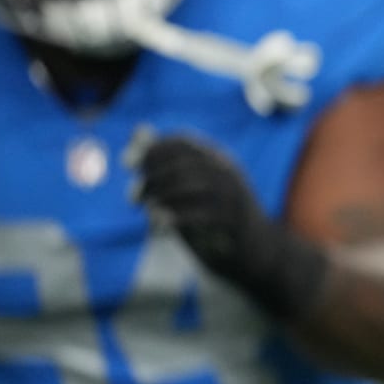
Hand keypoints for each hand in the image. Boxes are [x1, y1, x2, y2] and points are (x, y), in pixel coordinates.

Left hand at [130, 132, 278, 281]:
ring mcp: (234, 196)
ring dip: (162, 196)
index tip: (126, 163)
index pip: (183, 142)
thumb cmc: (215, 218)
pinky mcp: (235, 222)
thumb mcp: (190, 188)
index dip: (152, 148)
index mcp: (218, 160)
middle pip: (184, 163)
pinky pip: (202, 214)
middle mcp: (229, 173)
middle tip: (132, 197)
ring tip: (147, 210)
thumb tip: (139, 130)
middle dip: (152, 176)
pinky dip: (176, 218)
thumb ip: (165, 162)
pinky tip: (159, 226)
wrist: (257, 253)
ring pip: (192, 186)